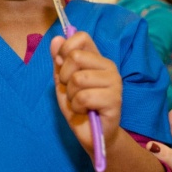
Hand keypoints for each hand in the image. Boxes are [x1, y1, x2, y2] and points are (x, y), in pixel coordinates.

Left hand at [50, 32, 121, 152]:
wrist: (91, 134)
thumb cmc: (78, 106)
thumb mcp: (62, 82)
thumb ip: (59, 61)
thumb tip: (56, 38)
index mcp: (96, 58)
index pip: (82, 37)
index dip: (65, 49)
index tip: (61, 65)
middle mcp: (108, 66)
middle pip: (76, 57)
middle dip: (64, 77)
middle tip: (72, 91)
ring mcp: (114, 82)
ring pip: (78, 79)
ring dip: (71, 95)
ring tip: (79, 103)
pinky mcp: (115, 99)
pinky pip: (84, 97)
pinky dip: (77, 106)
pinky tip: (85, 111)